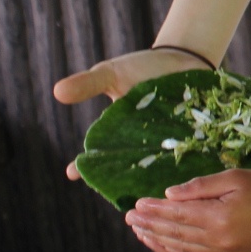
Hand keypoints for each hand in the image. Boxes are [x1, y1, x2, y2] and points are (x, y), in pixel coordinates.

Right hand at [53, 47, 210, 178]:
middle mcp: (141, 148)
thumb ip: (88, 85)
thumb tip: (57, 92)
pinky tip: (193, 181)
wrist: (181, 57)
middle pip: (131, 172)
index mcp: (118, 136)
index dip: (84, 167)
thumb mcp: (112, 74)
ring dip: (161, 182)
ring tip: (159, 193)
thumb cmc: (141, 68)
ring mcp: (168, 148)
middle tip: (123, 194)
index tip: (72, 173)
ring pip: (161, 172)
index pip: (97, 157)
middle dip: (127, 184)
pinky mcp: (194, 143)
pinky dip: (194, 167)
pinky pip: (192, 159)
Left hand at [126, 169, 250, 251]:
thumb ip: (202, 187)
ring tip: (140, 233)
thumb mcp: (237, 177)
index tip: (136, 204)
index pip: (176, 215)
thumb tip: (170, 195)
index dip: (153, 210)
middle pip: (174, 234)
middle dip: (149, 225)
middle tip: (129, 218)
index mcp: (219, 218)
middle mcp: (218, 242)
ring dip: (158, 242)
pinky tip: (165, 249)